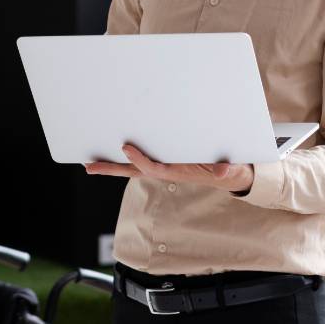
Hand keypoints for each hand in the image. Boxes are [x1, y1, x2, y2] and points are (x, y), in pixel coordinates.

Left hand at [84, 143, 254, 193]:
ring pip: (134, 169)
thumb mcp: (234, 167)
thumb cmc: (233, 167)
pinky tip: (111, 156)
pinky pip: (141, 162)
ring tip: (90, 163)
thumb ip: (229, 169)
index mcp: (181, 172)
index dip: (140, 160)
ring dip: (113, 165)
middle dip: (113, 169)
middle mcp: (168, 172)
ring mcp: (165, 169)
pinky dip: (125, 160)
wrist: (235, 175)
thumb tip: (224, 170)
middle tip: (89, 166)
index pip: (155, 168)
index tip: (125, 148)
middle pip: (135, 172)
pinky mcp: (165, 164)